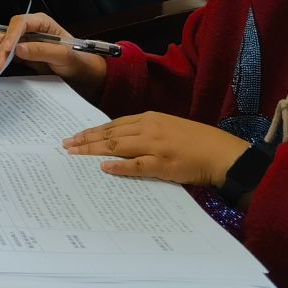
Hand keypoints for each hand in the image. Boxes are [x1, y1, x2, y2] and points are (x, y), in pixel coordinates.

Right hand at [0, 11, 108, 91]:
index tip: (7, 50)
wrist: (80, 73)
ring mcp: (21, 42)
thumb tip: (19, 49)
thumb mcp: (64, 55)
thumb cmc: (77, 60)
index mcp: (40, 23)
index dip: (10, 35)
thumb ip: (43, 50)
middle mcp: (28, 30)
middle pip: (5, 32)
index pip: (20, 23)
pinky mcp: (18, 54)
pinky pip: (1, 54)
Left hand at [63, 112, 249, 189]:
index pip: (113, 124)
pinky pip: (136, 165)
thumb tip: (120, 143)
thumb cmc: (195, 142)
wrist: (221, 153)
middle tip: (66, 145)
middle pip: (109, 134)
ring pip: (116, 146)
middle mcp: (148, 129)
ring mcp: (154, 146)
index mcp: (149, 119)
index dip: (92, 131)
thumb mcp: (167, 129)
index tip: (75, 136)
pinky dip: (118, 166)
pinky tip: (103, 168)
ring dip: (93, 150)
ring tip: (75, 154)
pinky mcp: (162, 164)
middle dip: (85, 139)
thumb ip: (145, 132)